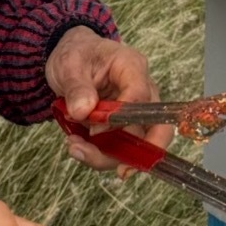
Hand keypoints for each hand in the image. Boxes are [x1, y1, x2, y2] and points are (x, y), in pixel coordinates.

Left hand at [44, 25, 172, 174]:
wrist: (70, 59)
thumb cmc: (76, 55)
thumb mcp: (69, 65)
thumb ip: (76, 87)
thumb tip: (83, 111)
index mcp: (132, 67)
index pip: (141, 97)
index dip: (122, 119)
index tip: (95, 130)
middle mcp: (142, 92)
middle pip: (156, 128)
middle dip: (137, 152)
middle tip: (120, 171)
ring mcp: (135, 113)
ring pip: (137, 145)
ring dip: (108, 156)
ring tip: (74, 147)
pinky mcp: (123, 127)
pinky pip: (120, 148)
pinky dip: (99, 154)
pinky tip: (76, 146)